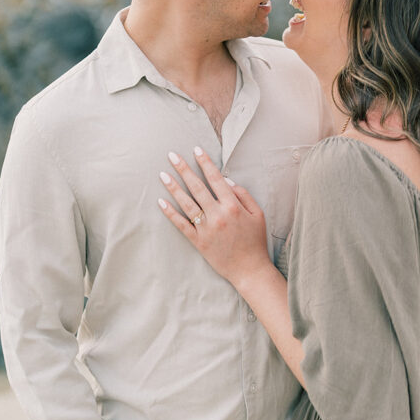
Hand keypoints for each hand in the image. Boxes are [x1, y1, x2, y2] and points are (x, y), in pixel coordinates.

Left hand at [157, 146, 270, 288]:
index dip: (205, 163)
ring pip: (186, 204)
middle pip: (197, 187)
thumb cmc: (255, 241)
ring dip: (173, 188)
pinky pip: (181, 225)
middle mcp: (218, 215)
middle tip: (172, 155)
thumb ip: (243, 195)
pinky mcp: (198, 242)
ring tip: (162, 174)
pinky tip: (161, 202)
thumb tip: (227, 180)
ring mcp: (206, 229)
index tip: (196, 150)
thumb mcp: (257, 214)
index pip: (216, 179)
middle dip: (184, 169)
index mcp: (233, 206)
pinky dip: (171, 213)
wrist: (249, 270)